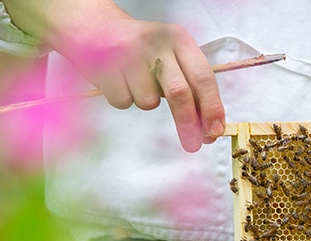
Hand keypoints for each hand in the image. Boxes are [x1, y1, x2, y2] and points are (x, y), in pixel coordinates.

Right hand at [57, 15, 224, 151]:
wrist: (95, 26)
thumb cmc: (142, 50)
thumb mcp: (171, 57)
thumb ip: (191, 88)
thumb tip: (207, 128)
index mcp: (179, 40)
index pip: (203, 77)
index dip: (211, 107)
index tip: (215, 131)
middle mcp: (157, 44)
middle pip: (179, 92)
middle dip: (188, 123)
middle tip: (193, 144)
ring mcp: (129, 54)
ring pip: (148, 102)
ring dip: (146, 102)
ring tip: (137, 82)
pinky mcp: (104, 65)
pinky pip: (123, 101)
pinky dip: (124, 99)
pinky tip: (119, 80)